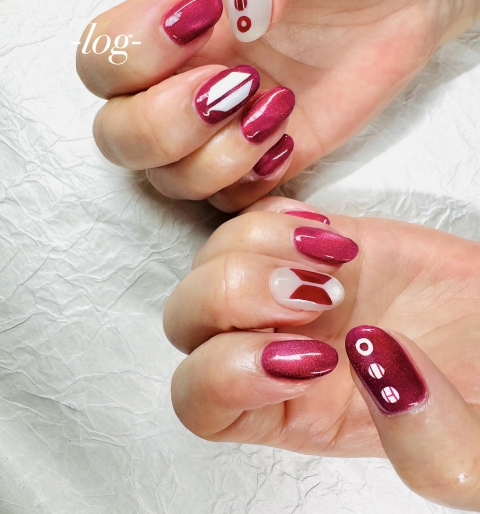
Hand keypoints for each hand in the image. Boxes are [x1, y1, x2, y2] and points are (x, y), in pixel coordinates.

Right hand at [77, 0, 477, 210]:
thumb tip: (235, 10)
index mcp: (171, 17)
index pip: (100, 58)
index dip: (137, 54)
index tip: (210, 19)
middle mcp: (184, 79)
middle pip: (116, 136)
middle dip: (168, 123)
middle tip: (241, 81)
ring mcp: (223, 128)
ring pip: (166, 181)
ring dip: (215, 158)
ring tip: (277, 107)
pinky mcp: (265, 161)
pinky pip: (228, 204)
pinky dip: (253, 184)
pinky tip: (291, 139)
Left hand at [164, 197, 479, 509]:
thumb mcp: (474, 457)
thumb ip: (430, 444)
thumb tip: (369, 358)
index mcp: (294, 415)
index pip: (200, 402)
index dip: (232, 375)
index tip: (314, 359)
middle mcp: (277, 349)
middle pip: (185, 320)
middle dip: (236, 296)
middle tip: (320, 296)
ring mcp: (291, 289)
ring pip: (209, 259)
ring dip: (259, 249)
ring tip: (335, 262)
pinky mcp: (316, 242)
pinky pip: (255, 215)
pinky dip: (279, 217)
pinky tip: (334, 237)